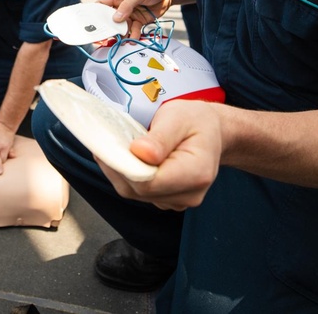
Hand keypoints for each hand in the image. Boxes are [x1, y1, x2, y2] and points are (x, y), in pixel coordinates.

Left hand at [96, 100, 222, 210]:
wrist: (212, 132)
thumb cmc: (196, 122)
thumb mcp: (178, 117)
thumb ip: (160, 137)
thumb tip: (139, 152)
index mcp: (197, 173)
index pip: (150, 182)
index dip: (125, 166)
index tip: (109, 146)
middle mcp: (189, 194)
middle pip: (139, 190)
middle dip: (118, 166)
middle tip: (105, 141)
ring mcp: (178, 201)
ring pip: (134, 192)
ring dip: (120, 171)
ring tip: (116, 146)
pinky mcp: (166, 199)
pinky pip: (137, 192)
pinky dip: (126, 175)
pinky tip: (125, 157)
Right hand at [97, 0, 174, 38]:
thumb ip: (127, 5)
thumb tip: (116, 18)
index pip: (101, 5)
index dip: (94, 13)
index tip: (90, 23)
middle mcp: (121, 7)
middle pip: (110, 20)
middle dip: (107, 28)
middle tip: (105, 37)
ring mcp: (129, 15)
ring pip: (121, 28)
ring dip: (121, 35)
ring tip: (122, 40)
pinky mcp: (138, 22)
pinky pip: (133, 31)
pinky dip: (133, 36)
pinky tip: (133, 40)